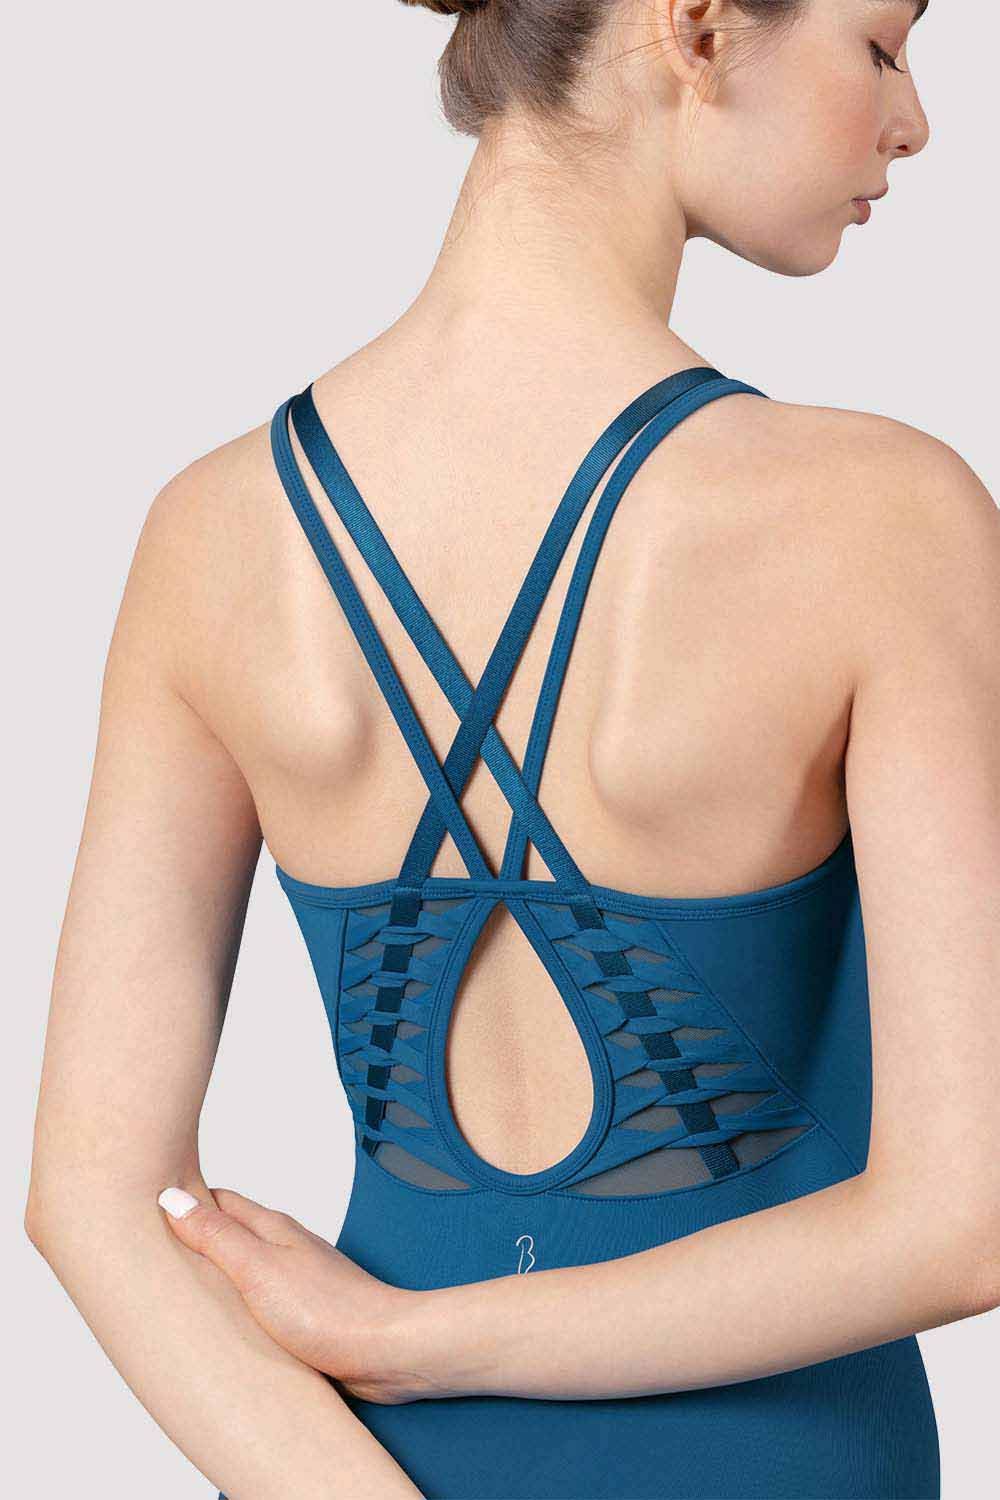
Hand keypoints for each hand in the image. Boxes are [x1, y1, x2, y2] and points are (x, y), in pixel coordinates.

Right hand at [157, 1185, 429, 1403]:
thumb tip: (171, 1197)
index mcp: (273, 1229)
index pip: (219, 1201)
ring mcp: (297, 1279)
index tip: (147, 1204)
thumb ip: (216, 1236)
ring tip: (181, 1286)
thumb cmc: (327, 1310)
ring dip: (217, 1272)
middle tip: (153, 1247)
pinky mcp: (306, 1312)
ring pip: (246, 1267)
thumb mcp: (258, 1270)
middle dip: (195, 1236)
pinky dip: (238, 1303)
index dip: (184, 1200)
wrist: (386, 1350)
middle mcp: (285, 1247)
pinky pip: (261, 1299)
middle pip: (231, 1231)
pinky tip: (228, 1322)